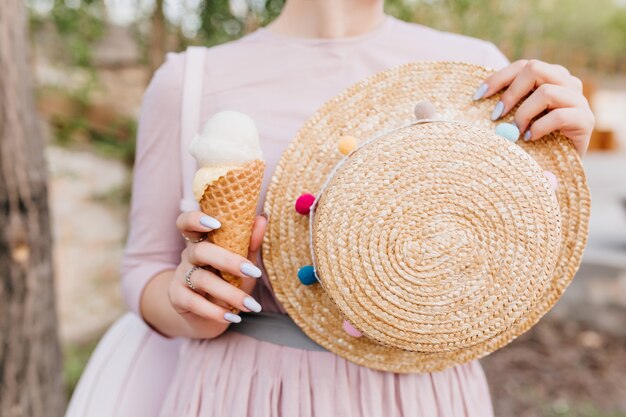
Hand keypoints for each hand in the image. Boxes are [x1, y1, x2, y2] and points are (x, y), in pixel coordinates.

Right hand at [169, 211, 266, 338]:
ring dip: (229, 293)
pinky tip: (232, 317)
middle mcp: (188, 255)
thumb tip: (262, 218)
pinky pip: (194, 302)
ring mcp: (180, 276)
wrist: (207, 315)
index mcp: (202, 241)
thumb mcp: (242, 263)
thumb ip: (250, 242)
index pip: (187, 223)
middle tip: (254, 272)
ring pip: (201, 279)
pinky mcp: (177, 297)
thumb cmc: (228, 282)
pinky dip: (215, 311)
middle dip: (228, 261)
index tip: (217, 224)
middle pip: (201, 251)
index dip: (196, 219)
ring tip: (251, 305)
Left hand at [474, 59, 594, 155]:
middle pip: (535, 69)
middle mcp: (567, 83)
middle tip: (495, 116)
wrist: (559, 167)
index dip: (498, 78)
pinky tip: (529, 139)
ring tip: (514, 132)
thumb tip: (477, 96)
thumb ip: (507, 104)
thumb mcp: (516, 118)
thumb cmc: (532, 140)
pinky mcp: (586, 120)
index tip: (477, 97)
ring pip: (546, 92)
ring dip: (523, 113)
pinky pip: (560, 116)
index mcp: (550, 76)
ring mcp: (579, 100)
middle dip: (510, 93)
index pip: (522, 66)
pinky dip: (539, 127)